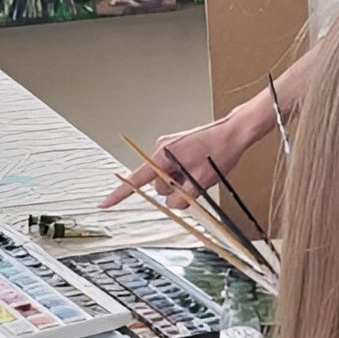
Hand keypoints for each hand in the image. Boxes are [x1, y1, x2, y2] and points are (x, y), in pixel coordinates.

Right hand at [102, 105, 269, 208]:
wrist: (234, 133)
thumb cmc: (220, 153)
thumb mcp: (201, 183)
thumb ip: (181, 198)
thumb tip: (172, 204)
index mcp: (163, 156)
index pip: (136, 179)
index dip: (120, 194)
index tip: (104, 204)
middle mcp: (161, 149)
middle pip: (157, 184)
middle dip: (174, 189)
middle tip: (196, 183)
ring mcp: (168, 147)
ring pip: (167, 179)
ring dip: (181, 182)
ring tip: (200, 173)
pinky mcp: (175, 148)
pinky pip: (173, 170)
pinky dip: (184, 175)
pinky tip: (198, 168)